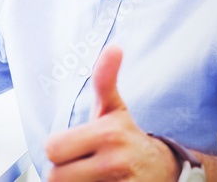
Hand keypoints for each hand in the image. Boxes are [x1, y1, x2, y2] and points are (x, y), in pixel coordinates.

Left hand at [44, 46, 178, 180]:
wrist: (165, 170)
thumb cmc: (126, 137)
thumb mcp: (113, 108)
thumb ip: (105, 79)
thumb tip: (115, 47)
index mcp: (107, 133)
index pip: (51, 149)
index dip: (57, 151)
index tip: (74, 147)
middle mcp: (116, 161)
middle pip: (55, 176)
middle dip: (63, 173)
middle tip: (80, 165)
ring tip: (91, 177)